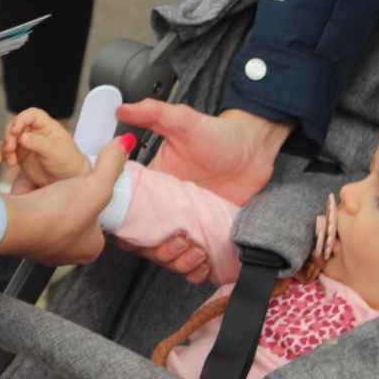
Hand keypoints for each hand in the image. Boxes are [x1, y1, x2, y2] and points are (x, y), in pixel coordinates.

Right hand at [0, 108, 90, 187]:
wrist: (68, 179)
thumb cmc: (68, 162)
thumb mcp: (56, 152)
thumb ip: (39, 143)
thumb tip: (22, 137)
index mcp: (46, 126)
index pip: (31, 115)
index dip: (20, 120)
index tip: (15, 132)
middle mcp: (34, 132)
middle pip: (15, 126)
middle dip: (9, 137)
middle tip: (9, 150)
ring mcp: (26, 143)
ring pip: (7, 139)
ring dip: (4, 148)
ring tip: (9, 162)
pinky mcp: (20, 155)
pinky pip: (5, 151)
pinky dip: (0, 155)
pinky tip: (0, 162)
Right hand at [0, 136, 129, 265]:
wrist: (17, 223)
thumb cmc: (59, 213)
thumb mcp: (97, 184)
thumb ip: (111, 165)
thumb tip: (123, 145)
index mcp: (90, 248)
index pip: (100, 225)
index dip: (96, 204)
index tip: (90, 189)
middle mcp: (67, 254)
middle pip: (76, 223)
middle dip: (72, 205)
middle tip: (70, 188)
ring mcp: (43, 249)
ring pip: (52, 221)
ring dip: (51, 205)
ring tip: (52, 189)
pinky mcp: (23, 239)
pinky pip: (33, 218)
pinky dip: (33, 205)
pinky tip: (33, 194)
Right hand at [113, 102, 289, 283]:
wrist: (255, 149)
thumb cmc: (219, 135)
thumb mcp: (184, 121)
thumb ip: (153, 113)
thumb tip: (123, 107)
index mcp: (152, 188)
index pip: (127, 218)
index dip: (129, 232)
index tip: (142, 232)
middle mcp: (165, 211)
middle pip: (145, 246)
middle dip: (159, 252)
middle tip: (180, 239)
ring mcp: (186, 226)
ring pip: (168, 260)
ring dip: (178, 263)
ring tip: (196, 250)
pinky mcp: (207, 237)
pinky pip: (193, 266)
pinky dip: (195, 270)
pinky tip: (205, 260)